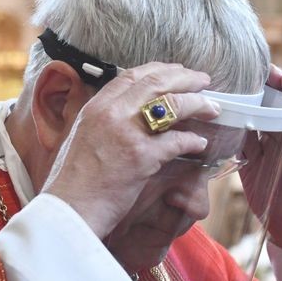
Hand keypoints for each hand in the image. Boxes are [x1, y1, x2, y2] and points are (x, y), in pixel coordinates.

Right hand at [41, 63, 219, 237]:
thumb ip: (105, 122)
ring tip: (212, 108)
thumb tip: (132, 115)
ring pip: (172, 105)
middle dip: (185, 78)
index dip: (160, 70)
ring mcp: (127, 133)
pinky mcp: (141, 157)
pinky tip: (200, 144)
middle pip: (156, 82)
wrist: (69, 210)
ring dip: (197, 104)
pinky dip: (192, 141)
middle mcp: (110, 113)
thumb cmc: (75, 182)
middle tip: (204, 81)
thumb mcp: (83, 138)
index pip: (132, 75)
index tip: (178, 71)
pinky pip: (177, 141)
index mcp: (95, 106)